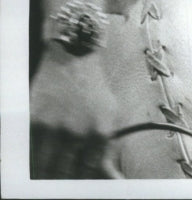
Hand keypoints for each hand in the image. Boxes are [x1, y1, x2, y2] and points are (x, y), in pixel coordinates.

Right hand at [30, 42, 117, 177]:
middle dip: (63, 179)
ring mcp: (52, 128)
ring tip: (50, 167)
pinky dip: (33, 159)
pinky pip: (30, 154)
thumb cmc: (94, 90)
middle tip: (62, 175)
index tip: (76, 180)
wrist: (72, 58)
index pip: (87, 173)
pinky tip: (40, 154)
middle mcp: (76, 132)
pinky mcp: (33, 122)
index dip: (80, 180)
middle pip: (64, 174)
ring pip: (44, 169)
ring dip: (46, 171)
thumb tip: (114, 180)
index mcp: (99, 133)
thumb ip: (108, 150)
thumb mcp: (111, 115)